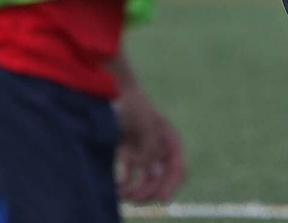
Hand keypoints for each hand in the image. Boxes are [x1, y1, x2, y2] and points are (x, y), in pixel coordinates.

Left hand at [114, 82, 185, 202]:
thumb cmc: (133, 104)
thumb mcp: (146, 125)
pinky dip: (125, 183)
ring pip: (145, 179)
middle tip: (136, 197)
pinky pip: (129, 174)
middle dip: (150, 189)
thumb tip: (152, 172)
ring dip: (137, 190)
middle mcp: (159, 147)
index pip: (177, 168)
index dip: (171, 184)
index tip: (161, 198)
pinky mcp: (127, 152)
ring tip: (124, 194)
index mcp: (170, 139)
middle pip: (160, 177)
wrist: (110, 90)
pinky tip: (117, 187)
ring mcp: (143, 150)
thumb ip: (151, 149)